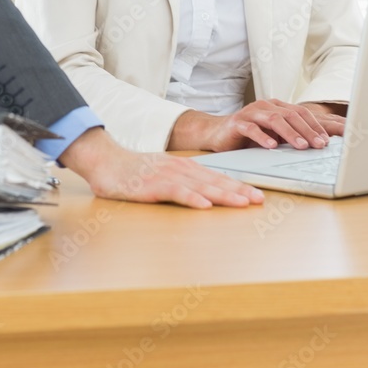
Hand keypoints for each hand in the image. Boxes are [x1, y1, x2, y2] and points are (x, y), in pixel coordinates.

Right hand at [59, 127, 264, 208]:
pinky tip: (205, 206)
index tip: (257, 195)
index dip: (238, 186)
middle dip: (239, 191)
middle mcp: (181, 170)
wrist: (106, 162)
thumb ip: (183, 182)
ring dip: (223, 195)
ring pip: (201, 187)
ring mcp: (168, 177)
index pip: (217, 178)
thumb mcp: (164, 173)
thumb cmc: (134, 172)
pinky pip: (176, 193)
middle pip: (215, 182)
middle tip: (260, 199)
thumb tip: (204, 194)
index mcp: (185, 168)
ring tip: (242, 202)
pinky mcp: (153, 186)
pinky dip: (192, 199)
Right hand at [168, 99, 344, 152]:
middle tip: (319, 145)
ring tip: (301, 146)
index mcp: (276, 106)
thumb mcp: (273, 135)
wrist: (217, 133)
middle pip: (291, 115)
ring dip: (290, 134)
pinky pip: (251, 128)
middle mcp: (265, 105)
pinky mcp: (237, 123)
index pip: (301, 113)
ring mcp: (251, 112)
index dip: (315, 126)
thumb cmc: (249, 135)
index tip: (327, 141)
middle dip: (307, 131)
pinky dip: (263, 137)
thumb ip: (290, 136)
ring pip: (274, 120)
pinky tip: (272, 146)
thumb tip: (316, 145)